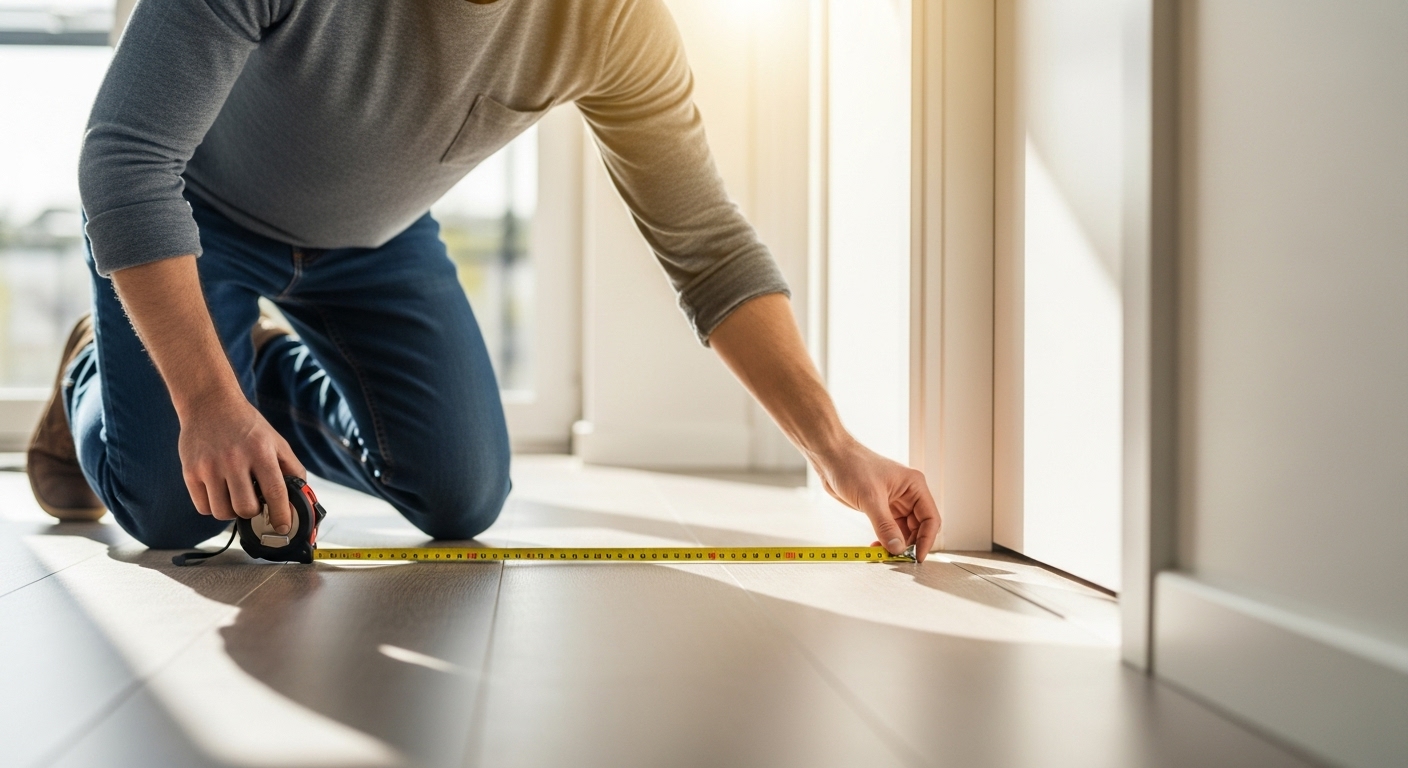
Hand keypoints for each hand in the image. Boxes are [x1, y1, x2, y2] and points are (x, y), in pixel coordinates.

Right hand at [177, 389, 305, 533]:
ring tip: (235, 497)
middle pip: (246, 508)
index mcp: (261, 451)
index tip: (282, 528)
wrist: (209, 403)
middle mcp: (234, 459)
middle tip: (254, 504)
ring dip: (232, 512)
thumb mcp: (276, 441)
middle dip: (253, 513)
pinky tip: (219, 492)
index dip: (281, 515)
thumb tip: (301, 498)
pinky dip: (213, 506)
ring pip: (222, 512)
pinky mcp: (190, 471)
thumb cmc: (247, 426)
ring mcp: (209, 466)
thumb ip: (292, 468)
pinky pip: (202, 507)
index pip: (275, 492)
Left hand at [811, 438, 940, 561]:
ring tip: (885, 554)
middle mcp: (908, 495)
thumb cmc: (852, 465)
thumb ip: (885, 525)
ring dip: (896, 544)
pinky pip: (890, 529)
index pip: (930, 518)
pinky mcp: (881, 508)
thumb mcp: (870, 498)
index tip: (917, 556)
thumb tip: (897, 548)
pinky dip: (886, 540)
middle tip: (898, 559)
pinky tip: (877, 546)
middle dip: (909, 544)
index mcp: (914, 486)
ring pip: (904, 531)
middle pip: (919, 527)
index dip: (926, 540)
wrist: (831, 458)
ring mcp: (895, 502)